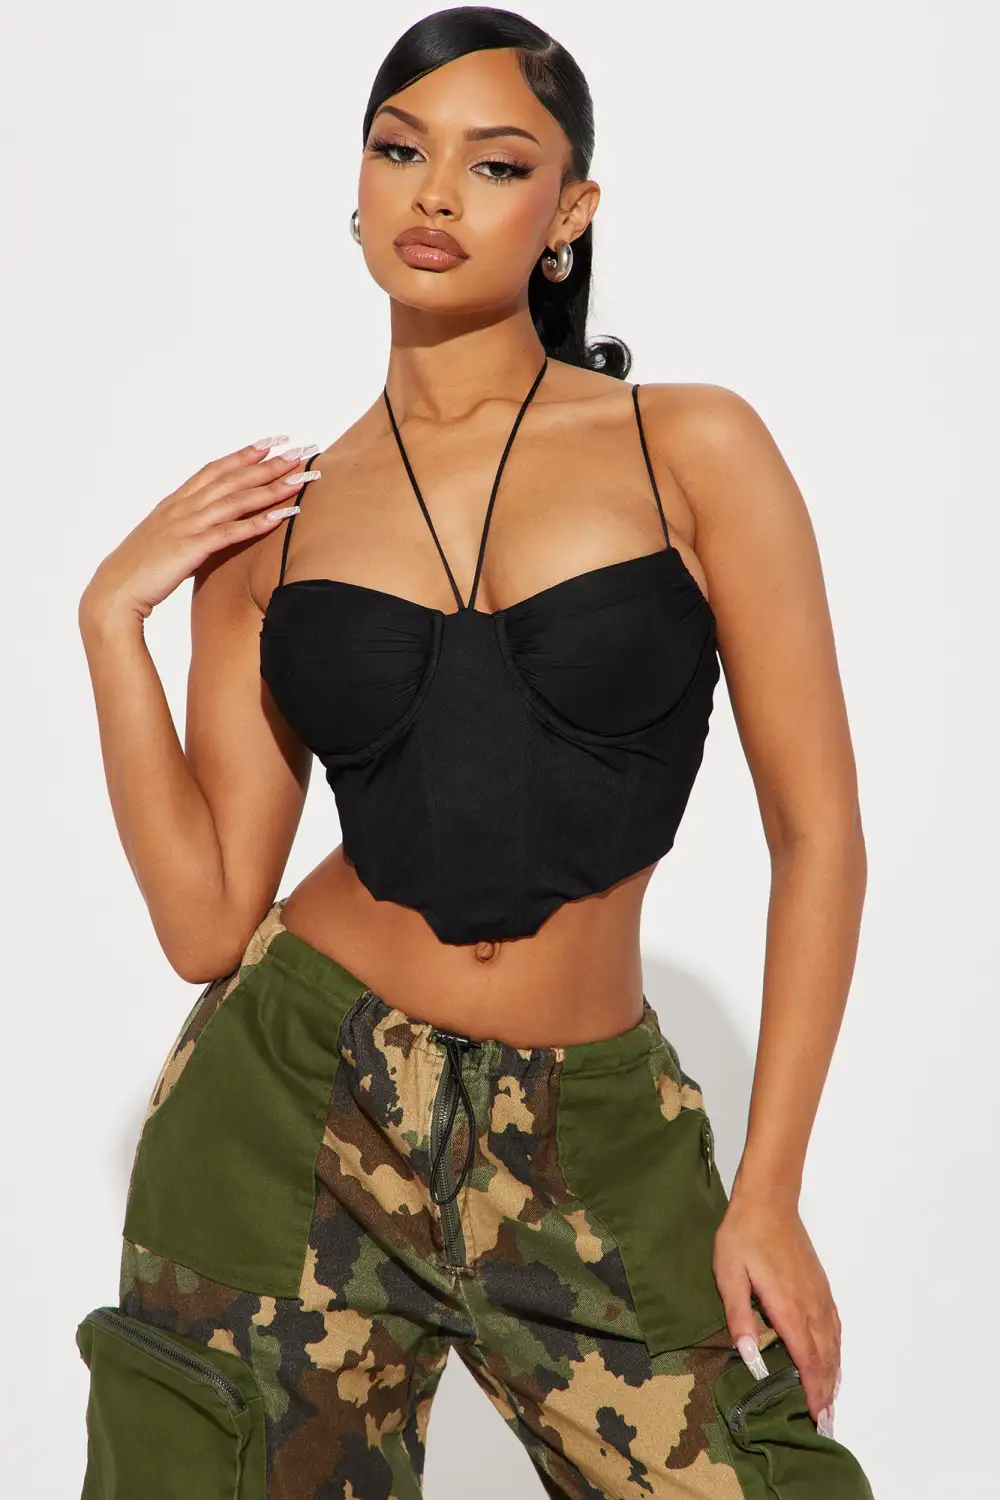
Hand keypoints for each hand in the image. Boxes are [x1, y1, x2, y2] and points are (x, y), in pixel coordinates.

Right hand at [79, 437, 320, 626]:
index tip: (269, 442)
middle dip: (267, 463)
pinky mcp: (191, 548)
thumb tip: (205, 530)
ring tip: (300, 477)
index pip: (214, 470)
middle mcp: (183, 507)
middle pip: (232, 478)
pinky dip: (258, 521)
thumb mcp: (164, 541)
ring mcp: (187, 525)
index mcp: (175, 503)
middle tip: (297, 450)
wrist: (114, 592)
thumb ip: (185, 529)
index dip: (242, 455)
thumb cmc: (139, 571)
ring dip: (271, 487)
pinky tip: (282, 514)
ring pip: (236, 499)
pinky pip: (231, 532)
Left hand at [712, 1190, 841, 1433]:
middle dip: (826, 1394)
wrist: (768, 1201)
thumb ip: (739, 1316)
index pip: (807, 1360)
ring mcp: (819, 1295)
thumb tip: (750, 1357)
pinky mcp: (821, 1286)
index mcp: (788, 1307)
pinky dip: (836, 1352)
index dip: (813, 1392)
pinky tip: (832, 1362)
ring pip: (833, 1345)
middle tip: (824, 1425)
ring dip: (833, 1376)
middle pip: (825, 1359)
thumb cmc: (743, 1236)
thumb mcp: (728, 1274)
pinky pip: (834, 1327)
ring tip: (829, 1404)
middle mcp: (810, 1305)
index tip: (815, 1419)